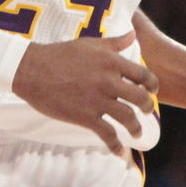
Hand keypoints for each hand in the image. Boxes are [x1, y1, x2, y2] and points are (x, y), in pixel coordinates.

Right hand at [12, 31, 158, 156]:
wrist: (33, 70)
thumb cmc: (60, 54)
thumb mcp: (90, 43)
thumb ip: (115, 42)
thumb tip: (133, 34)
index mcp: (111, 61)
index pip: (142, 75)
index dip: (152, 84)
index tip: (152, 90)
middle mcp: (108, 80)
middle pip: (140, 98)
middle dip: (147, 107)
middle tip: (146, 111)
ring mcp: (97, 100)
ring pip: (128, 118)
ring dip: (136, 128)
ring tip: (137, 133)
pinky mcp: (85, 116)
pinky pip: (107, 134)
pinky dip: (116, 146)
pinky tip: (119, 152)